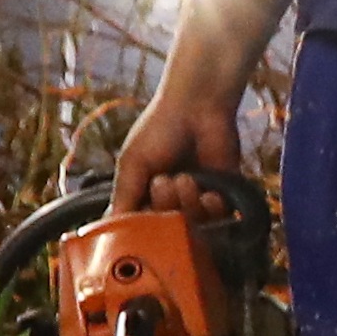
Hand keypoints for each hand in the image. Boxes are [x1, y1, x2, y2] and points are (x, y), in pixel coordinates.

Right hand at [112, 81, 243, 215]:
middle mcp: (171, 200)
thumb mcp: (133, 162)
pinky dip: (213, 209)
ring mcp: (198, 198)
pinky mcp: (225, 194)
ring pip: (194, 226)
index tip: (141, 218)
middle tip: (163, 181)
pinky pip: (220, 219)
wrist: (199, 105)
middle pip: (168, 229)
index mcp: (145, 194)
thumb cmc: (160, 128)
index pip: (140, 227)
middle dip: (165, 207)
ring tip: (185, 179)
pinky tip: (209, 194)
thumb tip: (111, 228)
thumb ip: (124, 195)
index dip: (141, 227)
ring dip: (188, 206)